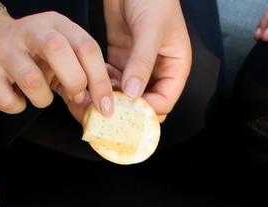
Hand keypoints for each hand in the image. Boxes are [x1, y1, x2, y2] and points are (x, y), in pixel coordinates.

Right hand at [0, 11, 113, 116]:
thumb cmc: (31, 54)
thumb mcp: (59, 57)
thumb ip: (79, 80)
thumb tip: (98, 110)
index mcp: (55, 24)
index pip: (86, 46)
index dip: (100, 80)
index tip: (106, 106)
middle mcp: (30, 30)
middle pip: (59, 50)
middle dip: (74, 82)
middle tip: (74, 97)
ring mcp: (4, 48)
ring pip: (32, 79)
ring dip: (42, 99)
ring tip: (39, 96)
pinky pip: (6, 99)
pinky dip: (17, 106)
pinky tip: (17, 98)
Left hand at [104, 0, 191, 119]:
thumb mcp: (150, 30)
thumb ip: (142, 63)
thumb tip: (133, 94)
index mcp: (176, 66)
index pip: (165, 100)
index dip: (147, 111)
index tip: (125, 115)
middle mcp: (158, 69)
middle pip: (145, 102)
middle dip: (127, 109)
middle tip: (107, 113)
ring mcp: (138, 65)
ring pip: (126, 94)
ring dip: (111, 98)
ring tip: (94, 100)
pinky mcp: (121, 57)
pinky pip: (113, 79)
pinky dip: (103, 83)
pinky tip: (91, 83)